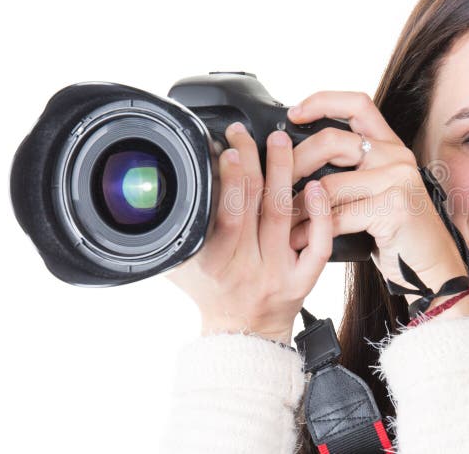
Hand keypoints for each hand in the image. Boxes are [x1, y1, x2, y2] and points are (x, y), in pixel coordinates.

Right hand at [166, 122, 333, 344]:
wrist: (243, 334)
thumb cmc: (211, 294)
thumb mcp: (180, 267)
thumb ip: (170, 234)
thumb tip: (149, 195)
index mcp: (215, 263)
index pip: (224, 214)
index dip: (227, 178)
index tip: (226, 148)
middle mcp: (248, 267)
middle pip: (255, 205)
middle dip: (252, 162)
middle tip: (250, 134)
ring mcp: (279, 273)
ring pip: (284, 214)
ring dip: (283, 173)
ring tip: (280, 142)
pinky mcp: (304, 279)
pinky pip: (318, 245)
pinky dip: (319, 214)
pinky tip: (316, 186)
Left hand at [287, 92, 468, 318]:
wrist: (430, 266)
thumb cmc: (395, 231)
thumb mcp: (375, 191)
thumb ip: (349, 170)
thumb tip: (296, 159)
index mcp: (389, 145)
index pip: (357, 104)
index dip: (322, 101)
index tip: (293, 113)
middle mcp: (396, 156)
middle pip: (333, 140)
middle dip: (294, 161)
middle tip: (273, 181)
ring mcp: (398, 180)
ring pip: (329, 184)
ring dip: (297, 205)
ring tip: (279, 220)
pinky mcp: (394, 208)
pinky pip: (338, 215)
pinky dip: (312, 230)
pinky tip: (297, 240)